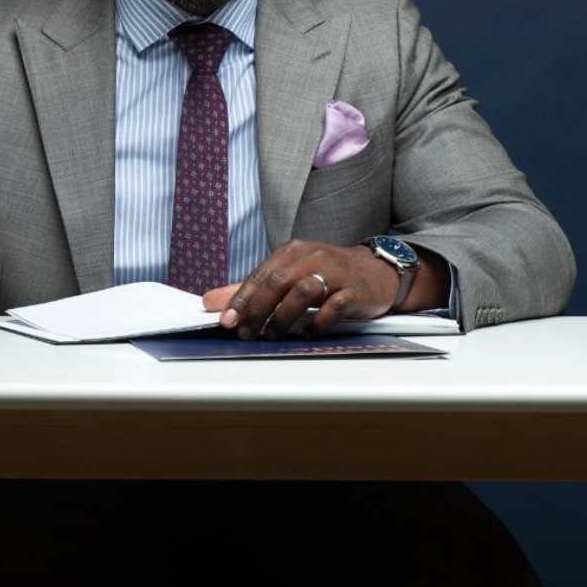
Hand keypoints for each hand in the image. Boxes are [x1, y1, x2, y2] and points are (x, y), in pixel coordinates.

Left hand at [200, 240, 401, 339]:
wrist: (376, 271)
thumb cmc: (327, 274)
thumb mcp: (288, 275)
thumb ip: (250, 289)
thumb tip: (210, 302)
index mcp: (292, 251)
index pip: (260, 275)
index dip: (241, 299)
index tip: (226, 321)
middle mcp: (312, 257)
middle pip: (278, 281)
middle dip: (258, 309)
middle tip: (246, 332)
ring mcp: (335, 272)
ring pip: (303, 291)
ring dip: (284, 316)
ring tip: (272, 335)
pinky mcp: (355, 290)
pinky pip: (334, 306)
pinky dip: (319, 322)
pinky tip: (309, 333)